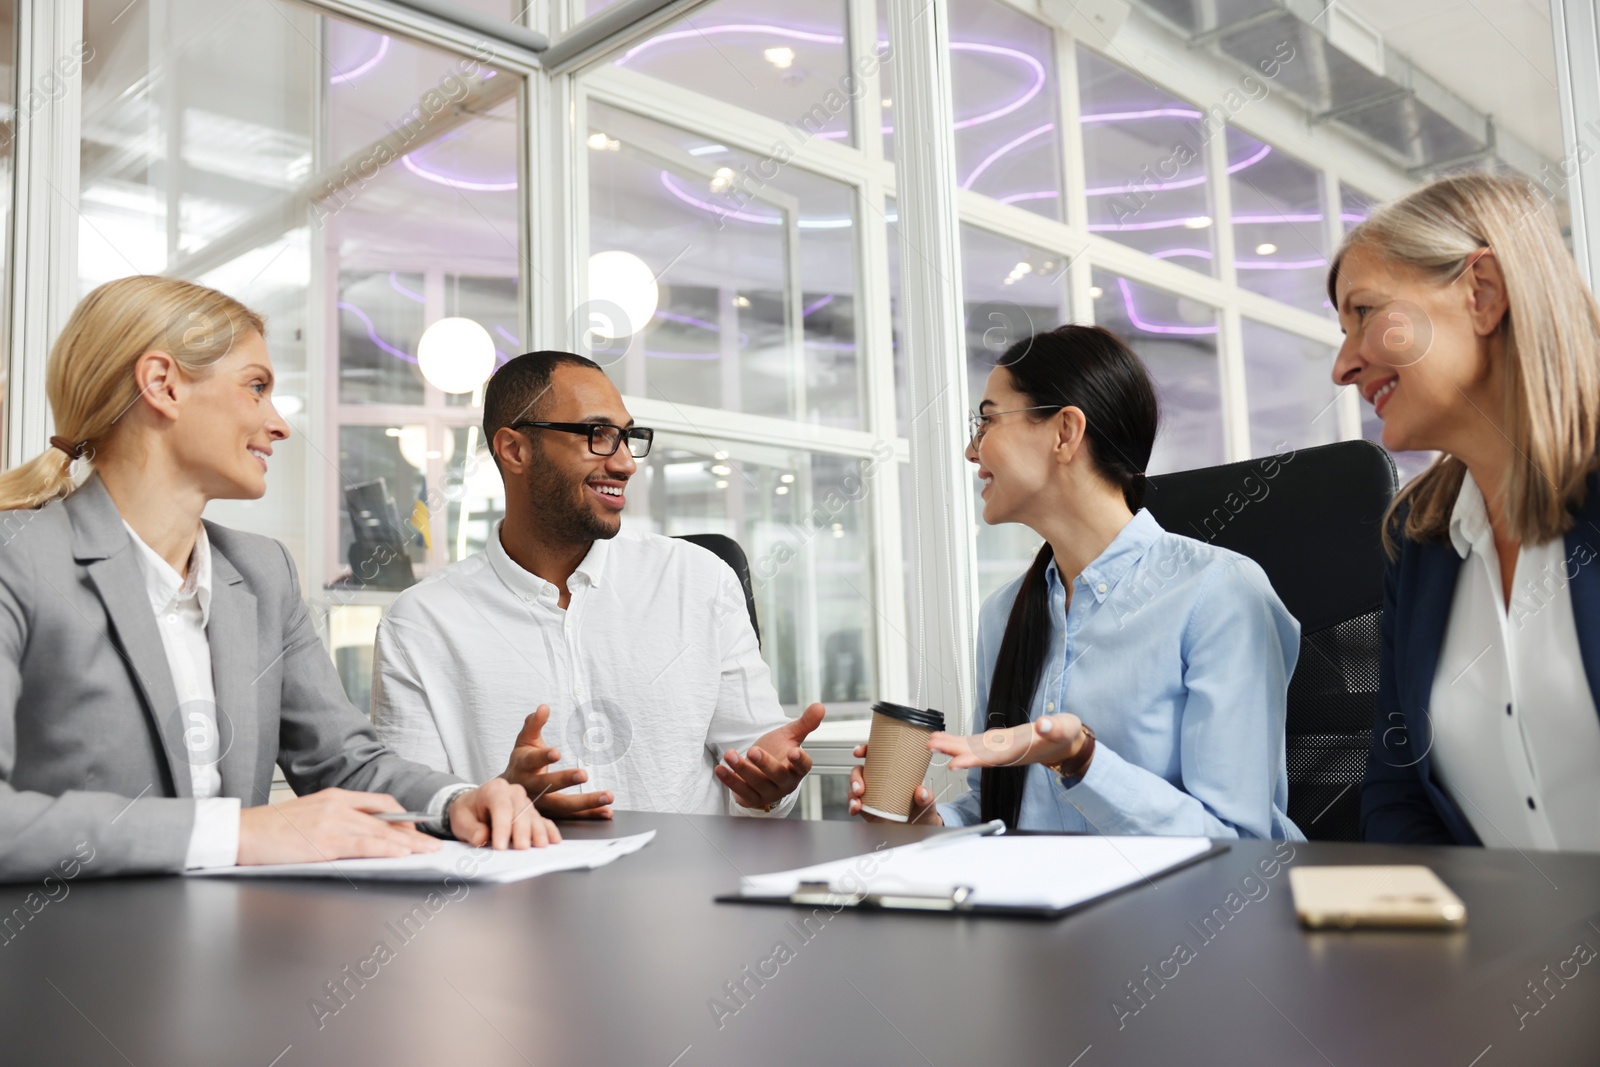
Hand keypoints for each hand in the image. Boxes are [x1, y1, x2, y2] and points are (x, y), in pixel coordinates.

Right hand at [238, 788, 442, 864]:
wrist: (241, 832)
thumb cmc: (269, 829)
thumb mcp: (308, 815)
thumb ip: (333, 820)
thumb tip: (356, 835)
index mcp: (334, 797)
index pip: (379, 803)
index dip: (402, 816)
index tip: (415, 829)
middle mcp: (337, 805)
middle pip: (386, 818)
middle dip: (413, 833)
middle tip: (432, 843)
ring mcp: (332, 822)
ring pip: (380, 833)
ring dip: (408, 844)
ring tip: (426, 852)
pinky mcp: (325, 842)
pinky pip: (364, 845)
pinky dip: (387, 849)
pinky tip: (401, 854)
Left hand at [447, 778, 560, 848]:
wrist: (472, 807)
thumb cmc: (467, 812)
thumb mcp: (460, 820)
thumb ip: (471, 829)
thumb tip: (482, 837)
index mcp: (494, 789)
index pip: (501, 807)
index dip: (502, 827)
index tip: (500, 846)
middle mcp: (513, 792)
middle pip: (520, 811)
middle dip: (521, 831)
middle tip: (521, 848)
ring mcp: (524, 802)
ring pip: (533, 817)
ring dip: (537, 832)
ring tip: (540, 846)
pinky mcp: (531, 813)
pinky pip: (543, 821)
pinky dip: (548, 831)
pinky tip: (554, 841)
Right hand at [502, 705, 614, 818]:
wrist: (506, 795)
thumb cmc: (521, 761)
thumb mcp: (524, 741)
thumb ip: (533, 724)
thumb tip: (544, 707)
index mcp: (523, 766)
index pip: (532, 760)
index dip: (543, 757)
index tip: (556, 752)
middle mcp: (531, 787)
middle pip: (548, 786)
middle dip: (565, 781)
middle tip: (584, 774)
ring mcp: (542, 804)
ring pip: (563, 806)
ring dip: (587, 803)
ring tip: (608, 797)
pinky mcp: (553, 814)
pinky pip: (573, 816)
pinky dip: (591, 814)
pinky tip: (607, 812)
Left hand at [714, 703, 824, 810]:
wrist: (761, 772)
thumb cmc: (779, 752)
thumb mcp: (790, 737)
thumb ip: (805, 723)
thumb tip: (820, 705)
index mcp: (797, 768)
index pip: (803, 767)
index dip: (800, 761)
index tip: (794, 752)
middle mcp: (785, 783)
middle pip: (778, 775)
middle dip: (765, 764)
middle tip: (753, 751)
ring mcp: (768, 792)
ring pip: (756, 783)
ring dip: (742, 769)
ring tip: (729, 754)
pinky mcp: (751, 798)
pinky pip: (740, 791)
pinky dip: (729, 780)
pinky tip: (720, 768)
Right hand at [846, 743, 941, 824]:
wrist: (919, 829)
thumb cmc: (921, 809)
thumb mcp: (927, 800)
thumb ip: (926, 796)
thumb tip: (921, 792)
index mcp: (891, 772)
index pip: (875, 756)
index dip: (864, 750)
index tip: (859, 752)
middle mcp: (878, 781)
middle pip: (859, 771)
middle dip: (855, 777)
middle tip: (860, 788)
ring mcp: (871, 795)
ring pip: (854, 788)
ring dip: (851, 793)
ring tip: (858, 802)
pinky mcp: (867, 809)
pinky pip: (854, 804)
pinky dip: (852, 806)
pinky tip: (856, 808)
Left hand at [927, 714, 1087, 770]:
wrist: (1066, 743)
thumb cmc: (1065, 735)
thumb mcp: (1065, 728)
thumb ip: (1055, 727)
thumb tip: (1043, 724)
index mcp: (1021, 751)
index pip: (994, 758)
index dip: (973, 761)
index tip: (954, 763)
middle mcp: (1007, 753)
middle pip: (977, 755)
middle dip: (954, 752)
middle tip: (931, 748)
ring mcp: (1001, 749)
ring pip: (973, 750)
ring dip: (952, 746)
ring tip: (931, 742)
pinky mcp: (999, 743)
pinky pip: (975, 743)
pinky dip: (959, 741)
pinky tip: (944, 739)